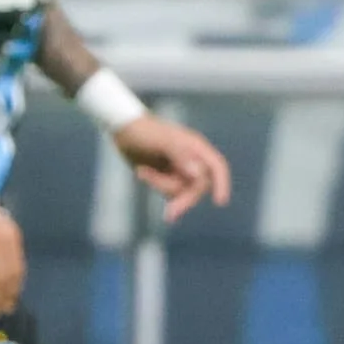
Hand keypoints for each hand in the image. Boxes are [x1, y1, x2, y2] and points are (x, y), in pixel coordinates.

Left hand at [113, 115, 232, 222]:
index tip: (219, 202)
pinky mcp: (167, 177)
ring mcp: (180, 170)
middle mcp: (192, 160)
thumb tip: (198, 175)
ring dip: (161, 185)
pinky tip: (142, 173)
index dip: (221, 184)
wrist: (122, 129)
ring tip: (142, 171)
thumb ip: (181, 155)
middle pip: (198, 187)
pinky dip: (156, 186)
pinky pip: (169, 192)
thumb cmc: (143, 130)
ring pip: (181, 191)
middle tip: (170, 214)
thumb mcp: (162, 141)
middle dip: (184, 199)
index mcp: (196, 147)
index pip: (217, 167)